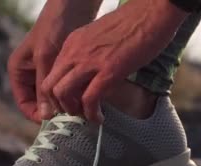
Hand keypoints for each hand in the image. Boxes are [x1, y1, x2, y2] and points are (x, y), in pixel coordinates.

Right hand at [8, 0, 101, 122]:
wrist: (72, 6)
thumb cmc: (53, 26)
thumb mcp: (46, 58)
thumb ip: (43, 87)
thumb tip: (45, 116)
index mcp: (18, 71)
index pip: (24, 103)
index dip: (37, 115)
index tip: (55, 121)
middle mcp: (31, 74)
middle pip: (41, 103)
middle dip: (54, 110)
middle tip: (71, 116)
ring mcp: (46, 72)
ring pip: (55, 97)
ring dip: (66, 103)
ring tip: (80, 107)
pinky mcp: (62, 69)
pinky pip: (67, 88)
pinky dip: (74, 94)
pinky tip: (84, 97)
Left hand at [41, 0, 187, 122]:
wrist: (151, 13)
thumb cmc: (132, 24)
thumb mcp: (99, 37)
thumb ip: (89, 54)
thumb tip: (90, 74)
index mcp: (72, 43)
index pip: (51, 73)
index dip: (56, 94)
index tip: (70, 102)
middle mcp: (75, 52)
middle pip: (49, 86)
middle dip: (59, 105)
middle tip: (76, 112)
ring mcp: (90, 61)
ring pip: (63, 94)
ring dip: (72, 111)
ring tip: (86, 115)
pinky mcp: (109, 71)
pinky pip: (89, 100)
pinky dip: (92, 114)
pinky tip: (100, 118)